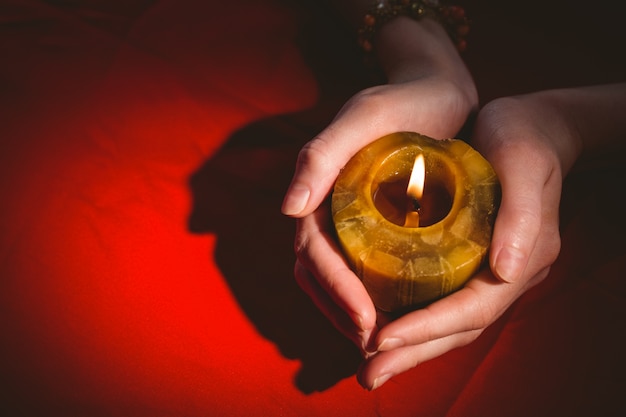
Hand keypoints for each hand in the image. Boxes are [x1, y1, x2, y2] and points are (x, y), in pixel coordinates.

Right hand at [283, 18, 476, 358]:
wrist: (435, 93)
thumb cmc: (400, 102)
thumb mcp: (362, 120)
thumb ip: (322, 156)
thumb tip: (287, 209)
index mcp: (316, 192)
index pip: (313, 253)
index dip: (335, 289)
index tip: (367, 319)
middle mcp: (327, 212)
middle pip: (318, 275)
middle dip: (341, 313)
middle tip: (374, 345)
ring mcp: (349, 222)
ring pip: (336, 279)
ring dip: (351, 315)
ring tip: (381, 344)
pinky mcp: (373, 226)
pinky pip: (363, 270)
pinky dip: (371, 298)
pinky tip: (395, 318)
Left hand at [356, 92, 583, 389]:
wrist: (532, 126)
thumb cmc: (525, 138)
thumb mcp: (526, 165)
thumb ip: (522, 216)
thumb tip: (505, 272)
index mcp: (521, 259)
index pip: (471, 311)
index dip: (426, 329)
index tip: (381, 339)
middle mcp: (504, 274)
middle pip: (456, 328)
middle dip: (412, 353)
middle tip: (368, 376)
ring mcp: (487, 269)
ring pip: (446, 321)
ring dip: (409, 346)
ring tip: (369, 363)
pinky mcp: (468, 258)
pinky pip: (440, 300)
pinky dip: (412, 318)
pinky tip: (383, 323)